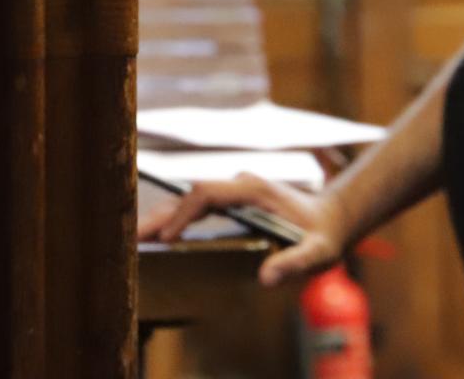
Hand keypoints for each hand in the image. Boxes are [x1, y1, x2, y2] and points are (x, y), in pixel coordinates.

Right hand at [138, 173, 348, 288]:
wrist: (334, 219)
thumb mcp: (316, 254)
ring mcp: (235, 191)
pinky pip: (196, 207)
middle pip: (190, 195)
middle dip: (159, 215)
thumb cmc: (324, 236)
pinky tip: (157, 238)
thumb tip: (266, 278)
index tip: (164, 237)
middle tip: (129, 239)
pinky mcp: (232, 201)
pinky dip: (175, 220)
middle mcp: (240, 185)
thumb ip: (295, 263)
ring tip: (132, 240)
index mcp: (254, 190)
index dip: (182, 213)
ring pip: (189, 200)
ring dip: (162, 217)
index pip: (206, 193)